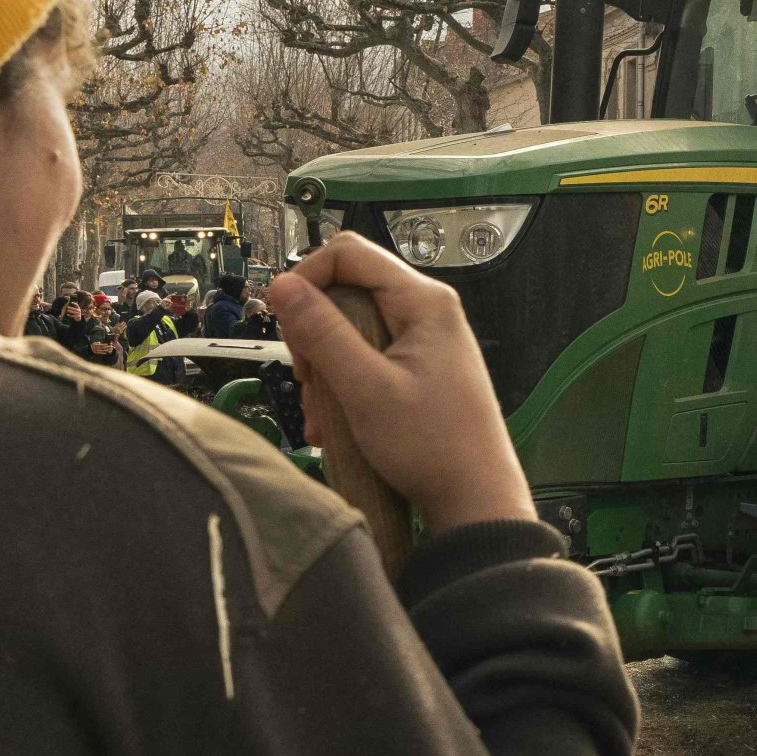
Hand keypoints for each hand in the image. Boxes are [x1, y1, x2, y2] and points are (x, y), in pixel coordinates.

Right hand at [267, 232, 532, 543]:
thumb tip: (281, 286)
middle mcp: (426, 310)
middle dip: (314, 335)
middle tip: (307, 379)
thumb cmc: (430, 446)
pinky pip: (366, 359)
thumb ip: (322, 334)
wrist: (475, 501)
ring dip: (324, 369)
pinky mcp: (418, 368)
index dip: (306, 278)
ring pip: (351, 330)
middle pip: (346, 292)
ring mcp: (424, 341)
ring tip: (320, 415)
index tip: (285, 322)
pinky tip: (333, 425)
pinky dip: (343, 386)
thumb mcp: (365, 389)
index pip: (347, 253)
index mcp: (423, 301)